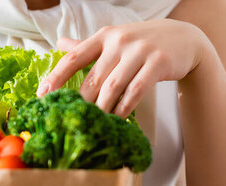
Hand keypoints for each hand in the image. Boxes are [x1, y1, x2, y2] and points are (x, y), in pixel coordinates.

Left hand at [37, 19, 213, 117]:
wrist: (184, 38)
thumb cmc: (142, 42)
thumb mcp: (114, 38)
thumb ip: (87, 46)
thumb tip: (59, 44)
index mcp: (104, 36)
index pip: (74, 57)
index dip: (55, 77)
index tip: (42, 95)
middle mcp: (119, 41)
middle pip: (93, 78)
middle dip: (80, 103)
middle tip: (71, 120)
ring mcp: (139, 51)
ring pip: (113, 87)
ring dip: (101, 109)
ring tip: (92, 124)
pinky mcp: (158, 63)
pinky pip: (136, 91)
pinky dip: (124, 108)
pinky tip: (116, 119)